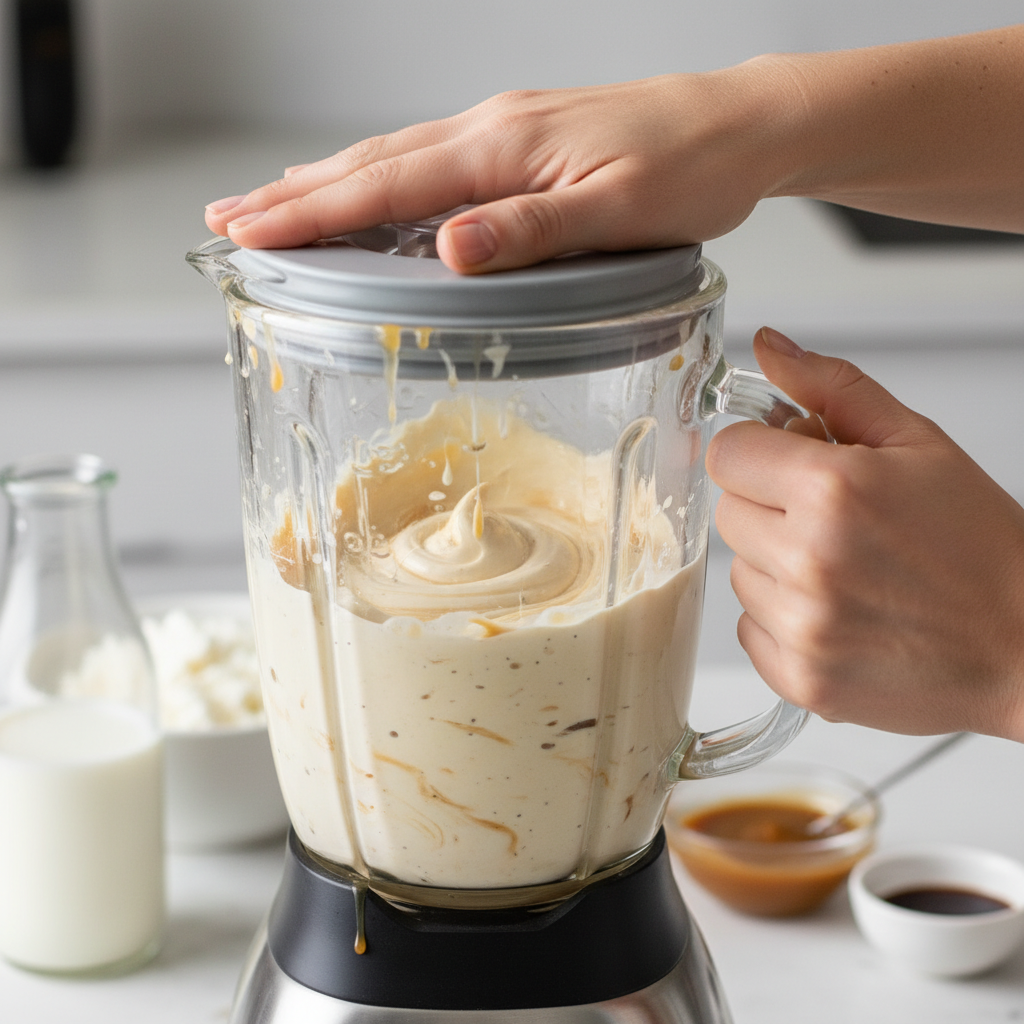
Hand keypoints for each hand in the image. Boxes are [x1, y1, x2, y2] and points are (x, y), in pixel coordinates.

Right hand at [204, 69, 789, 272]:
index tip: (250, 233)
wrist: (740, 124)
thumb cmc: (691, 168)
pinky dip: (382, 176)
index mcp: (503, 148)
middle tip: (230, 219)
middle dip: (294, 195)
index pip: (386, 186)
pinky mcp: (523, 140)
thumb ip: (533, 231)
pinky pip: (432, 157)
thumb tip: (451, 250)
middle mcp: (492, 130)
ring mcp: (505, 130)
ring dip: (327, 182)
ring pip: (395, 156)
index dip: (312, 213)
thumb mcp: (618, 210)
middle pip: (372, 164)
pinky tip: (374, 189)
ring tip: (275, 201)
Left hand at [707, 328, 1023, 740]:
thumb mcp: (918, 443)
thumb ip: (833, 388)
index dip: (759, 452)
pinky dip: (782, 619)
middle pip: (727, 511)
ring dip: (775, 564)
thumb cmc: (981, 546)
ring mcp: (800, 625)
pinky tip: (838, 611)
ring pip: (737, 571)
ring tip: (844, 569)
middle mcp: (807, 560)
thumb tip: (769, 346)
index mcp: (832, 490)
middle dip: (768, 505)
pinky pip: (748, 628)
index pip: (727, 453)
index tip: (788, 461)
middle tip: (830, 518)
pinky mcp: (799, 677)